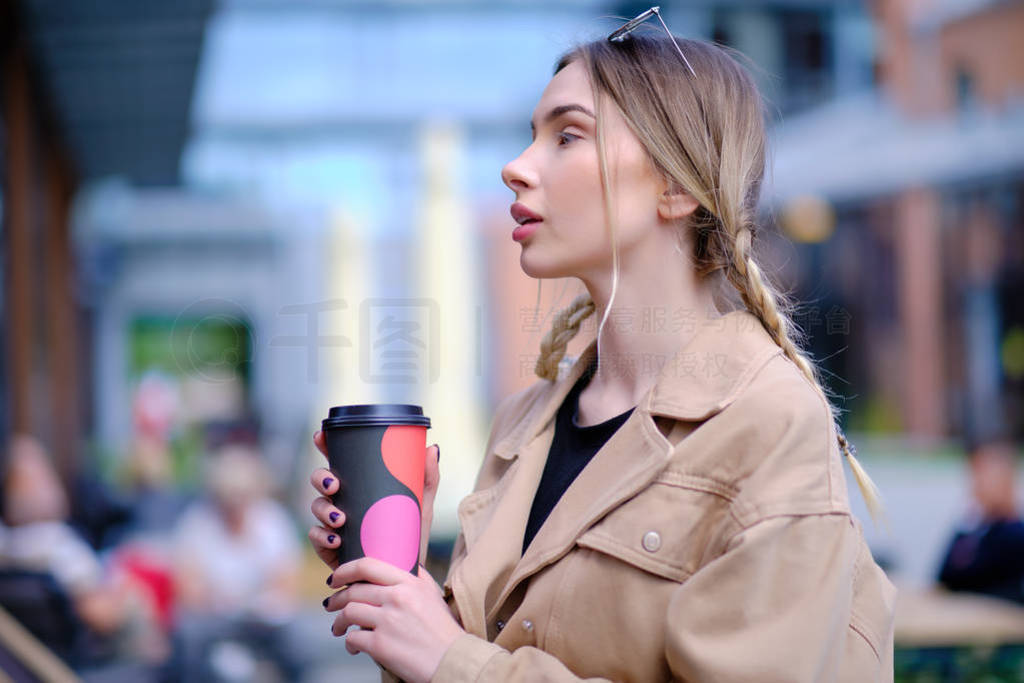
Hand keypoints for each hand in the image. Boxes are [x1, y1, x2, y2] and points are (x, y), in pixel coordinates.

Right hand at [308, 431, 440, 570]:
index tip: (322, 436)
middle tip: (334, 484)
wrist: (405, 576)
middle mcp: (343, 501)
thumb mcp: (421, 507)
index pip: (338, 461)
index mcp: (360, 486)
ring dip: (323, 509)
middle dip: (321, 478)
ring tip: (339, 518)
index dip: (325, 445)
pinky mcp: (329, 548)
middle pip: (320, 480)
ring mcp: (332, 524)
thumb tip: (433, 448)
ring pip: (316, 507)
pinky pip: (315, 537)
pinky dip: (321, 536)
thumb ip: (427, 479)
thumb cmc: (410, 538)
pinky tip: (335, 539)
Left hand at [325, 557, 463, 682]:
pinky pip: (352, 638)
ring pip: (348, 612)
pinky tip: (353, 647)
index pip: (367, 566)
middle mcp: (397, 598)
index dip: (345, 570)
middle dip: (337, 599)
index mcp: (409, 583)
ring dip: (338, 621)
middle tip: (332, 604)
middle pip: (353, 591)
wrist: (452, 660)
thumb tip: (398, 562)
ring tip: (338, 628)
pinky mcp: (380, 645)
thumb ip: (415, 577)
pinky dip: (349, 643)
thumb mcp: (432, 594)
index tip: (336, 578)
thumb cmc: (442, 630)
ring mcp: (387, 621)